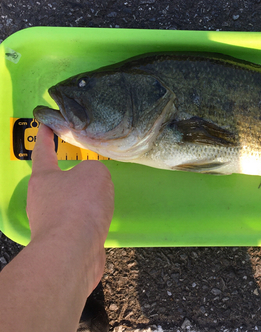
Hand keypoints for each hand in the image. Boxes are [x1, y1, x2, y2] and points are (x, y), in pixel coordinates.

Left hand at [26, 124, 113, 291]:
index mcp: (43, 178)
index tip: (45, 125)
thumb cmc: (79, 206)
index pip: (43, 151)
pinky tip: (102, 219)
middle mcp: (41, 199)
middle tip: (87, 167)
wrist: (72, 252)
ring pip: (68, 203)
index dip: (45, 136)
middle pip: (55, 181)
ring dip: (83, 199)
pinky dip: (90, 218)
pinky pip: (78, 223)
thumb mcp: (95, 174)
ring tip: (102, 195)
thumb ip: (95, 169)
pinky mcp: (63, 241)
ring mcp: (50, 222)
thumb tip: (94, 180)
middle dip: (70, 174)